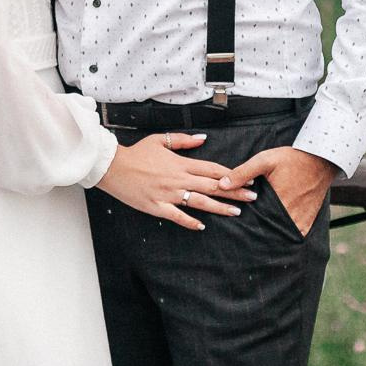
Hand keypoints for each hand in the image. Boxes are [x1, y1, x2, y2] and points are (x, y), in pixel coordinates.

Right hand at [95, 132, 257, 230]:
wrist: (113, 166)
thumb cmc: (136, 153)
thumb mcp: (159, 140)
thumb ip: (184, 141)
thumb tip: (204, 138)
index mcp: (181, 163)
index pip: (213, 169)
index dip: (232, 174)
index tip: (247, 179)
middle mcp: (179, 179)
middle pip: (212, 186)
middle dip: (235, 192)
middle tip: (252, 197)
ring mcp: (169, 194)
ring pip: (200, 202)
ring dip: (220, 207)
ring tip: (237, 212)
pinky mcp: (158, 206)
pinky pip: (178, 216)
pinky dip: (190, 222)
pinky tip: (202, 226)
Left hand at [225, 146, 339, 236]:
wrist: (321, 160)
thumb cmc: (291, 159)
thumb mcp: (264, 160)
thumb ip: (242, 173)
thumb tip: (221, 185)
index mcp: (276, 203)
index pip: (254, 220)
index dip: (243, 222)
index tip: (233, 222)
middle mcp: (289, 217)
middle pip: (266, 229)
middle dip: (255, 230)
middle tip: (242, 231)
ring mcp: (300, 221)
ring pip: (279, 233)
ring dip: (269, 232)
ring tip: (257, 231)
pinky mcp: (307, 221)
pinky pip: (292, 233)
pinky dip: (283, 232)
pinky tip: (273, 228)